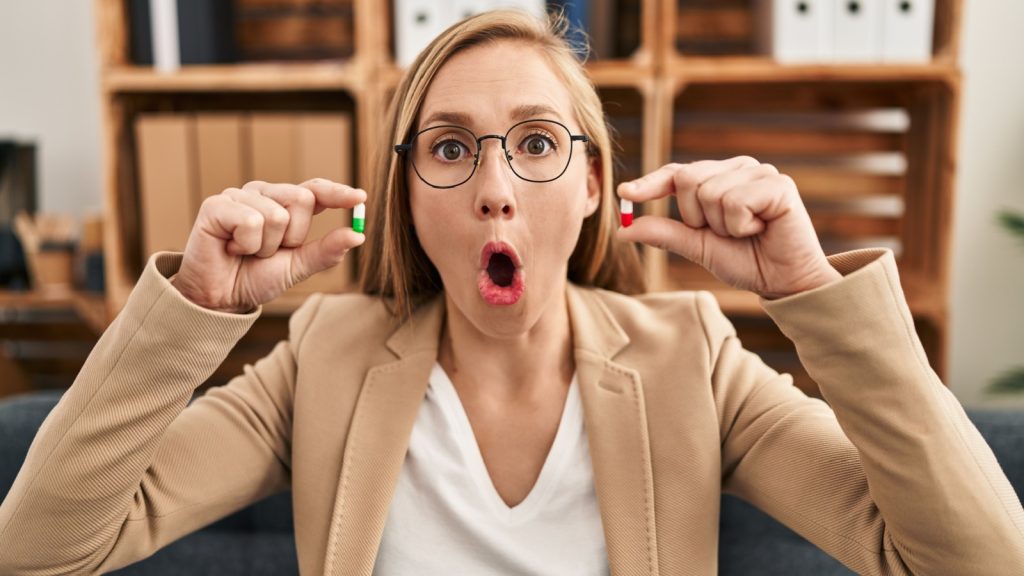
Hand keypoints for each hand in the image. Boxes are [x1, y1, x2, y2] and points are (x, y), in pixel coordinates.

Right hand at [171, 178, 366, 312]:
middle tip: (269, 251)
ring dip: (266, 246)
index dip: (337, 192)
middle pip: (302, 199)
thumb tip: (358, 235)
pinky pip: (251, 220)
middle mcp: (263, 193)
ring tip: (246, 251)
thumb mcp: (298, 267)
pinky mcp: (216, 205)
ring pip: (277, 215)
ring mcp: (239, 196)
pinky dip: (246, 244)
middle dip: (293, 236)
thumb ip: (326, 251)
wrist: (220, 298)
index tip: (360, 197)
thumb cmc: (255, 277)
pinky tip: (231, 248)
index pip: (315, 189)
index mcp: (284, 204)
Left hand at [616, 156, 840, 298]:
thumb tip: (623, 229)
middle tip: (725, 233)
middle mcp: (738, 168)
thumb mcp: (697, 247)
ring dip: (722, 226)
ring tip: (747, 232)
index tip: (625, 192)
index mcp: (718, 178)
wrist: (784, 281)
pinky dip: (741, 225)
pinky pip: (735, 202)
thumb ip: (664, 234)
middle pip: (687, 180)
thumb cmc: (745, 261)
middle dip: (697, 218)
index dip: (650, 182)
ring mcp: (759, 172)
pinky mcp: (778, 183)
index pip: (677, 173)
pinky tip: (762, 229)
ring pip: (709, 193)